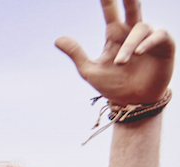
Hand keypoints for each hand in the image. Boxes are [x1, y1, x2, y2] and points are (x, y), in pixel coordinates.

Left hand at [55, 0, 174, 104]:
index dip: (108, 1)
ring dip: (129, 45)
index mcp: (115, 36)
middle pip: (132, 8)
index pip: (110, 13)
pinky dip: (148, 42)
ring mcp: (149, 39)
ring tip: (120, 62)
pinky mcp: (164, 47)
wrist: (132, 102)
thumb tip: (57, 39)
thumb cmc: (112, 85)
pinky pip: (159, 36)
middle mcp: (132, 33)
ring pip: (141, 28)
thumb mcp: (90, 70)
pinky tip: (139, 52)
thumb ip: (76, 53)